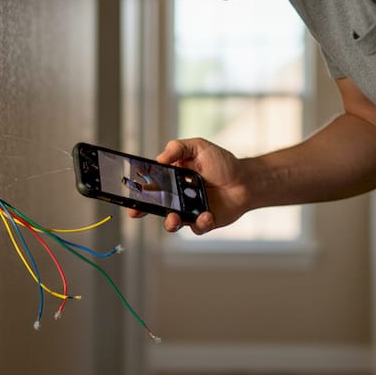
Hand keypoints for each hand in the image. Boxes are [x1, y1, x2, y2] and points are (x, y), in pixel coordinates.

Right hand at [126, 138, 251, 234]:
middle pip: (155, 207)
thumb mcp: (199, 147)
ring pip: (172, 222)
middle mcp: (177, 197)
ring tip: (173, 218)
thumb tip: (159, 158)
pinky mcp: (203, 222)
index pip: (150, 185)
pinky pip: (196, 227)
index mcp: (172, 179)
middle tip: (138, 212)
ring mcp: (189, 211)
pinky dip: (200, 223)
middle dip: (143, 211)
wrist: (246, 180)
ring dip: (170, 222)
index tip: (129, 194)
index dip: (137, 191)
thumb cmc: (223, 163)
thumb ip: (178, 148)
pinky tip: (206, 214)